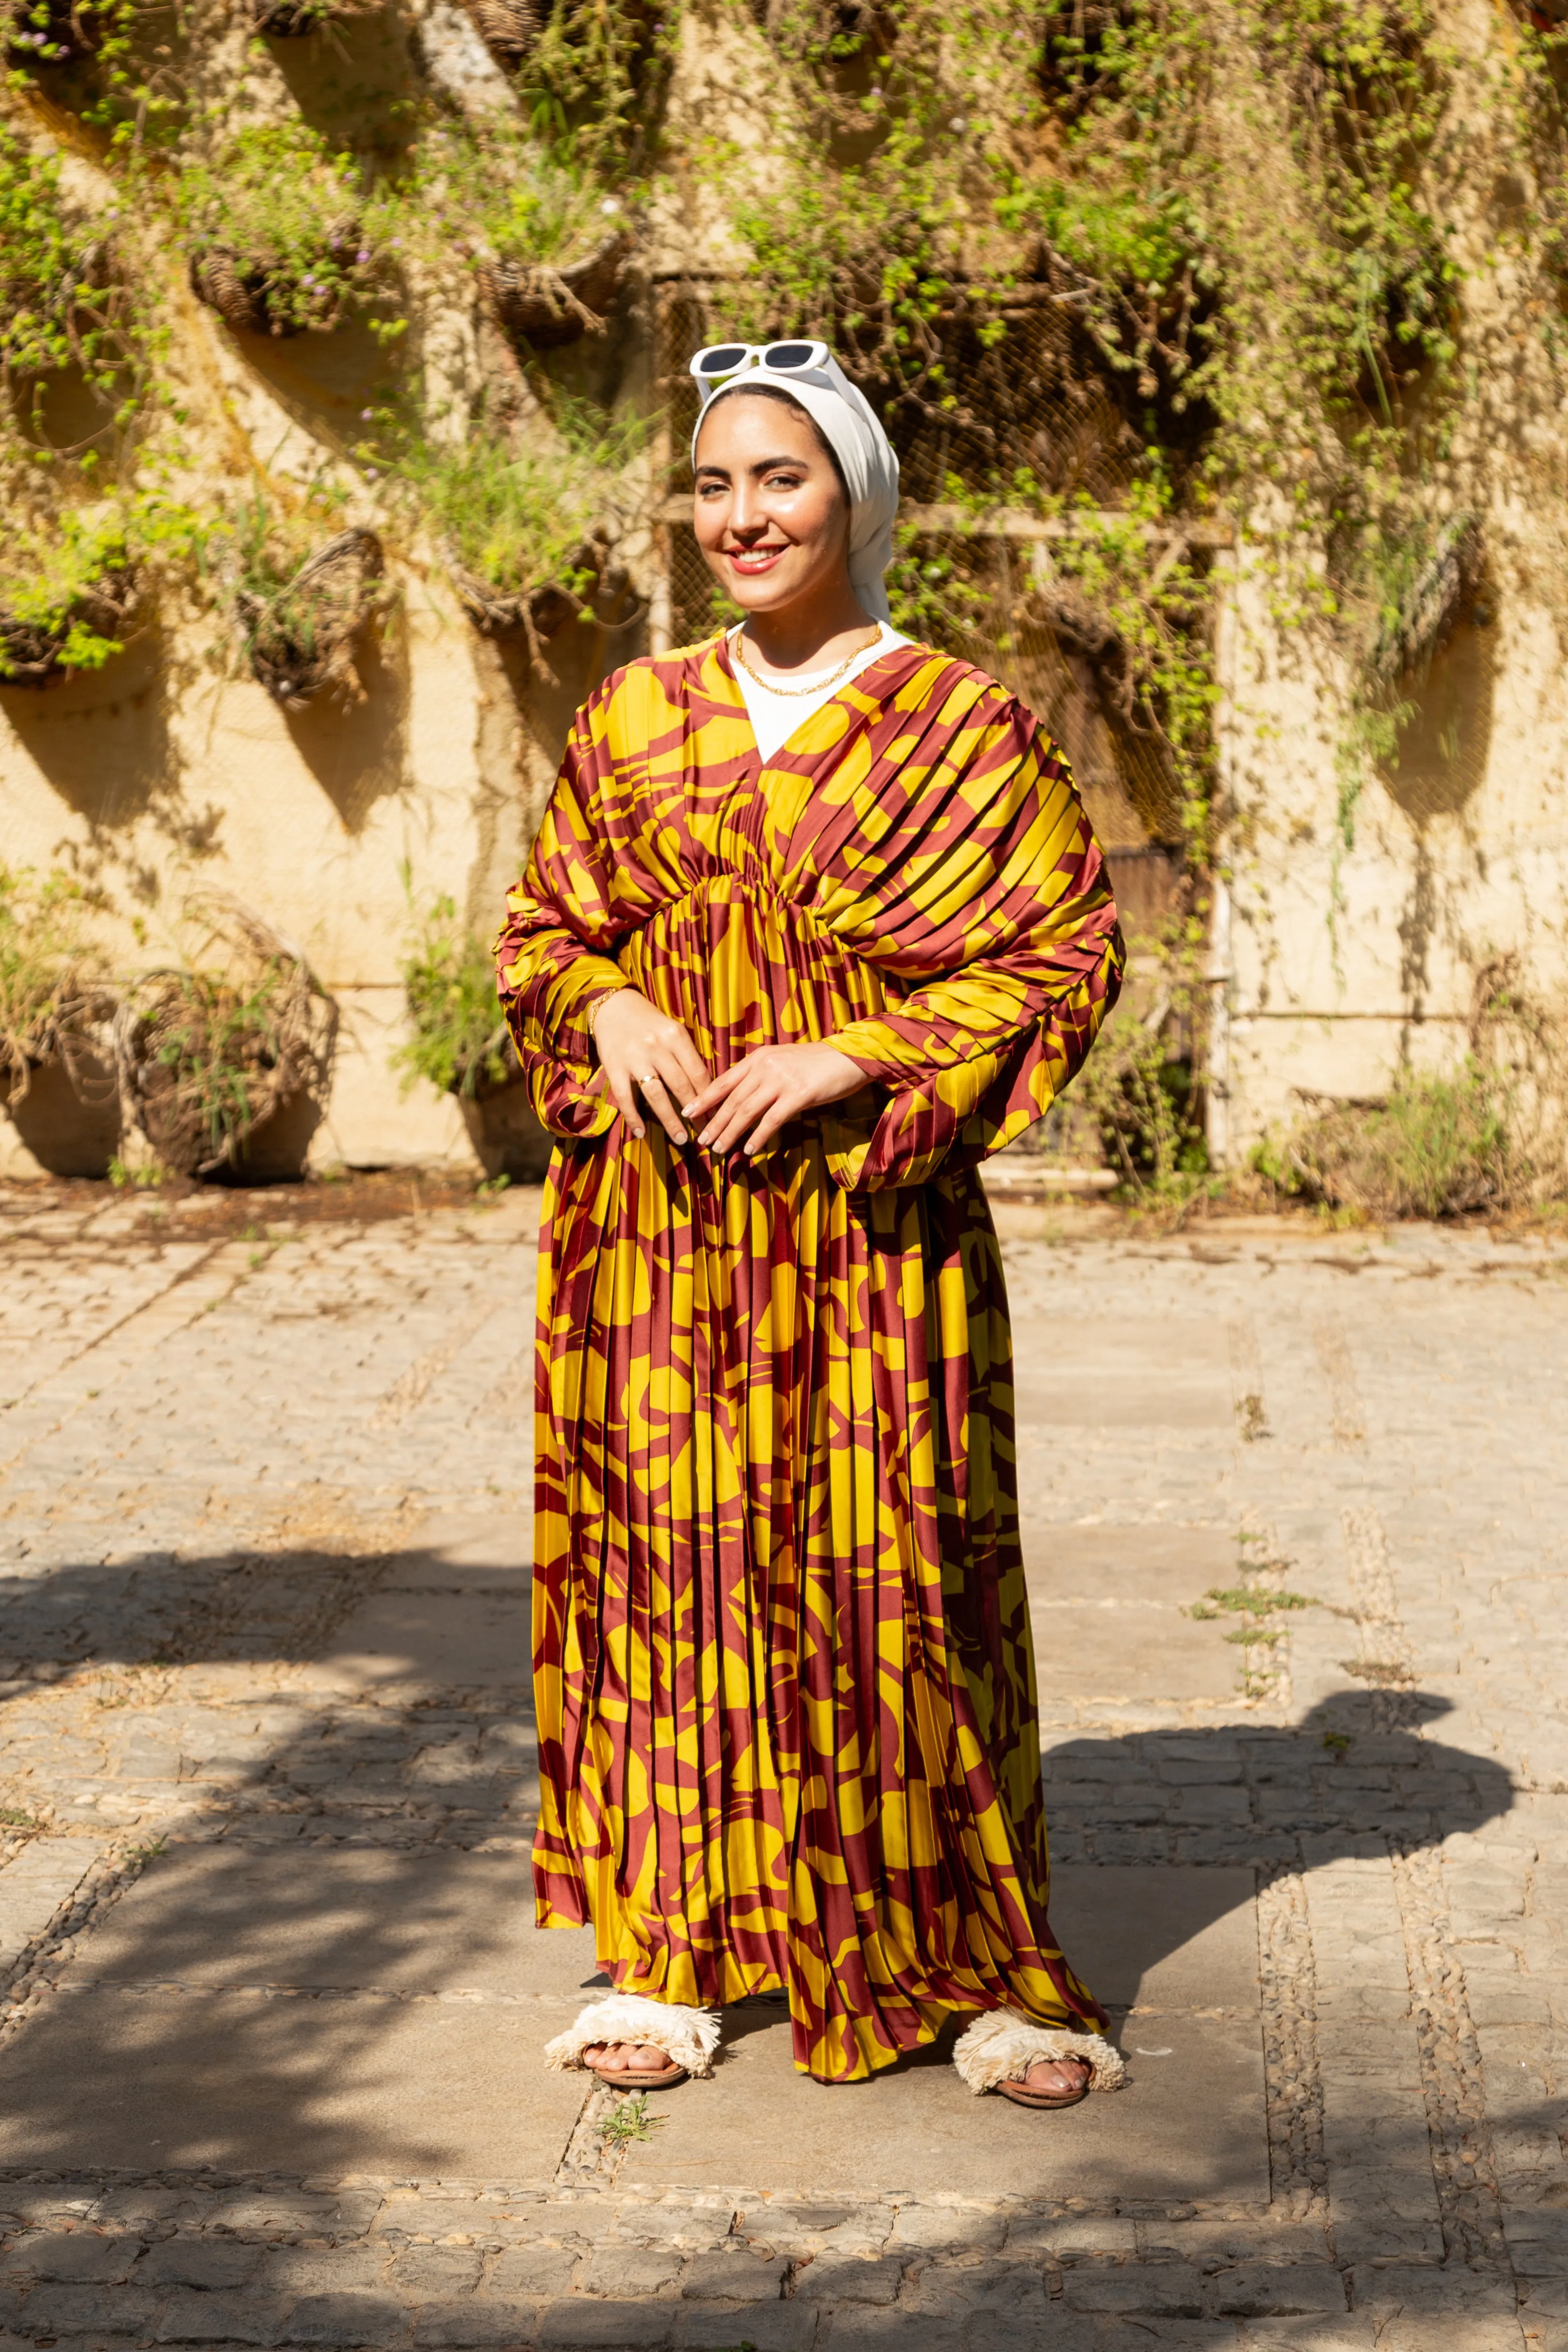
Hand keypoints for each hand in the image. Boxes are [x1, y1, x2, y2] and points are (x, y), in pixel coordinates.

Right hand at [588, 988, 708, 1144]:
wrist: (613, 1005)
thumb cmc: (649, 1022)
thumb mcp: (672, 1030)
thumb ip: (687, 1055)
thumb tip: (706, 1088)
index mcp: (675, 1036)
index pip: (697, 1072)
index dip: (709, 1097)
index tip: (717, 1115)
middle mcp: (656, 1046)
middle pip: (680, 1086)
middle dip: (695, 1113)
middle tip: (704, 1132)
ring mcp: (634, 1058)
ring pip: (656, 1095)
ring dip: (670, 1120)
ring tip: (681, 1138)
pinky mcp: (614, 1067)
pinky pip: (625, 1097)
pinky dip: (633, 1117)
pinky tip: (640, 1132)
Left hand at [681, 1039, 868, 1157]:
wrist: (849, 1057)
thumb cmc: (816, 1063)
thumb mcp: (782, 1062)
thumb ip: (761, 1077)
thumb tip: (741, 1100)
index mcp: (758, 1058)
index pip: (724, 1080)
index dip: (704, 1098)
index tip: (688, 1112)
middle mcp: (765, 1067)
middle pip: (732, 1099)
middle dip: (714, 1122)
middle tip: (701, 1140)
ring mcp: (781, 1080)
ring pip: (747, 1111)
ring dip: (730, 1132)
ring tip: (719, 1149)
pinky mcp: (799, 1094)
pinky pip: (772, 1120)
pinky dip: (758, 1137)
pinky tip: (749, 1149)